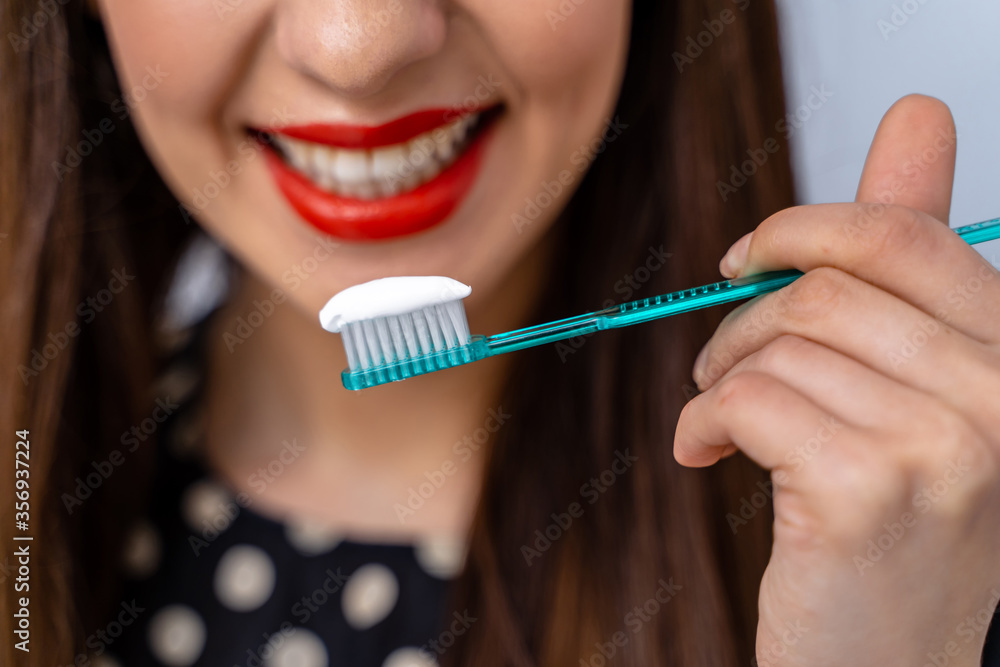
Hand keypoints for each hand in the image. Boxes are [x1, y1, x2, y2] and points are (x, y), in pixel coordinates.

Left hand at [673, 95, 999, 665]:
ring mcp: (944, 445)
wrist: (884, 664)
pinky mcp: (867, 492)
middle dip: (744, 318)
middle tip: (717, 367)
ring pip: (779, 345)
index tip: (745, 259)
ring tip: (715, 423)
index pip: (904, 237)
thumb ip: (904, 265)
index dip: (803, 228)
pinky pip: (749, 399)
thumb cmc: (888, 526)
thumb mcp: (910, 390)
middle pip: (826, 288)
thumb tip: (915, 116)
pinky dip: (702, 422)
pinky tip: (704, 455)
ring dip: (719, 378)